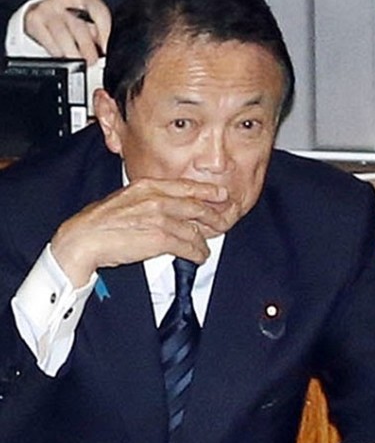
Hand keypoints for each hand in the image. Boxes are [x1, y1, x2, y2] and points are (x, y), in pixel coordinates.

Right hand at [23, 0, 110, 64]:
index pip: (98, 12)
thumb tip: (105, 50)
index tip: (106, 49)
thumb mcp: (92, 18)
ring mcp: (47, 7)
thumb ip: (100, 30)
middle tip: (92, 61)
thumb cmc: (76, 17)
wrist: (48, 12)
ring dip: (72, 52)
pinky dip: (57, 52)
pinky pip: (48, 40)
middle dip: (87, 47)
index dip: (104, 33)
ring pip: (62, 34)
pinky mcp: (34, 19)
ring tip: (80, 63)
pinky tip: (64, 57)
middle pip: (79, 25)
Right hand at [49, 178, 236, 285]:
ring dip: (203, 241)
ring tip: (205, 248)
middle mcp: (156, 199)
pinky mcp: (159, 239)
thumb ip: (148, 198)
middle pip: (196, 207)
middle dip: (213, 216)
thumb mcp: (125, 198)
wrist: (82, 239)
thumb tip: (169, 205)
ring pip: (194, 229)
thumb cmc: (100, 222)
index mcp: (147, 186)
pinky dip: (197, 253)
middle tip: (223, 223)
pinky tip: (199, 256)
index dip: (207, 191)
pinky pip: (187, 246)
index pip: (185, 186)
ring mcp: (159, 218)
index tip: (222, 194)